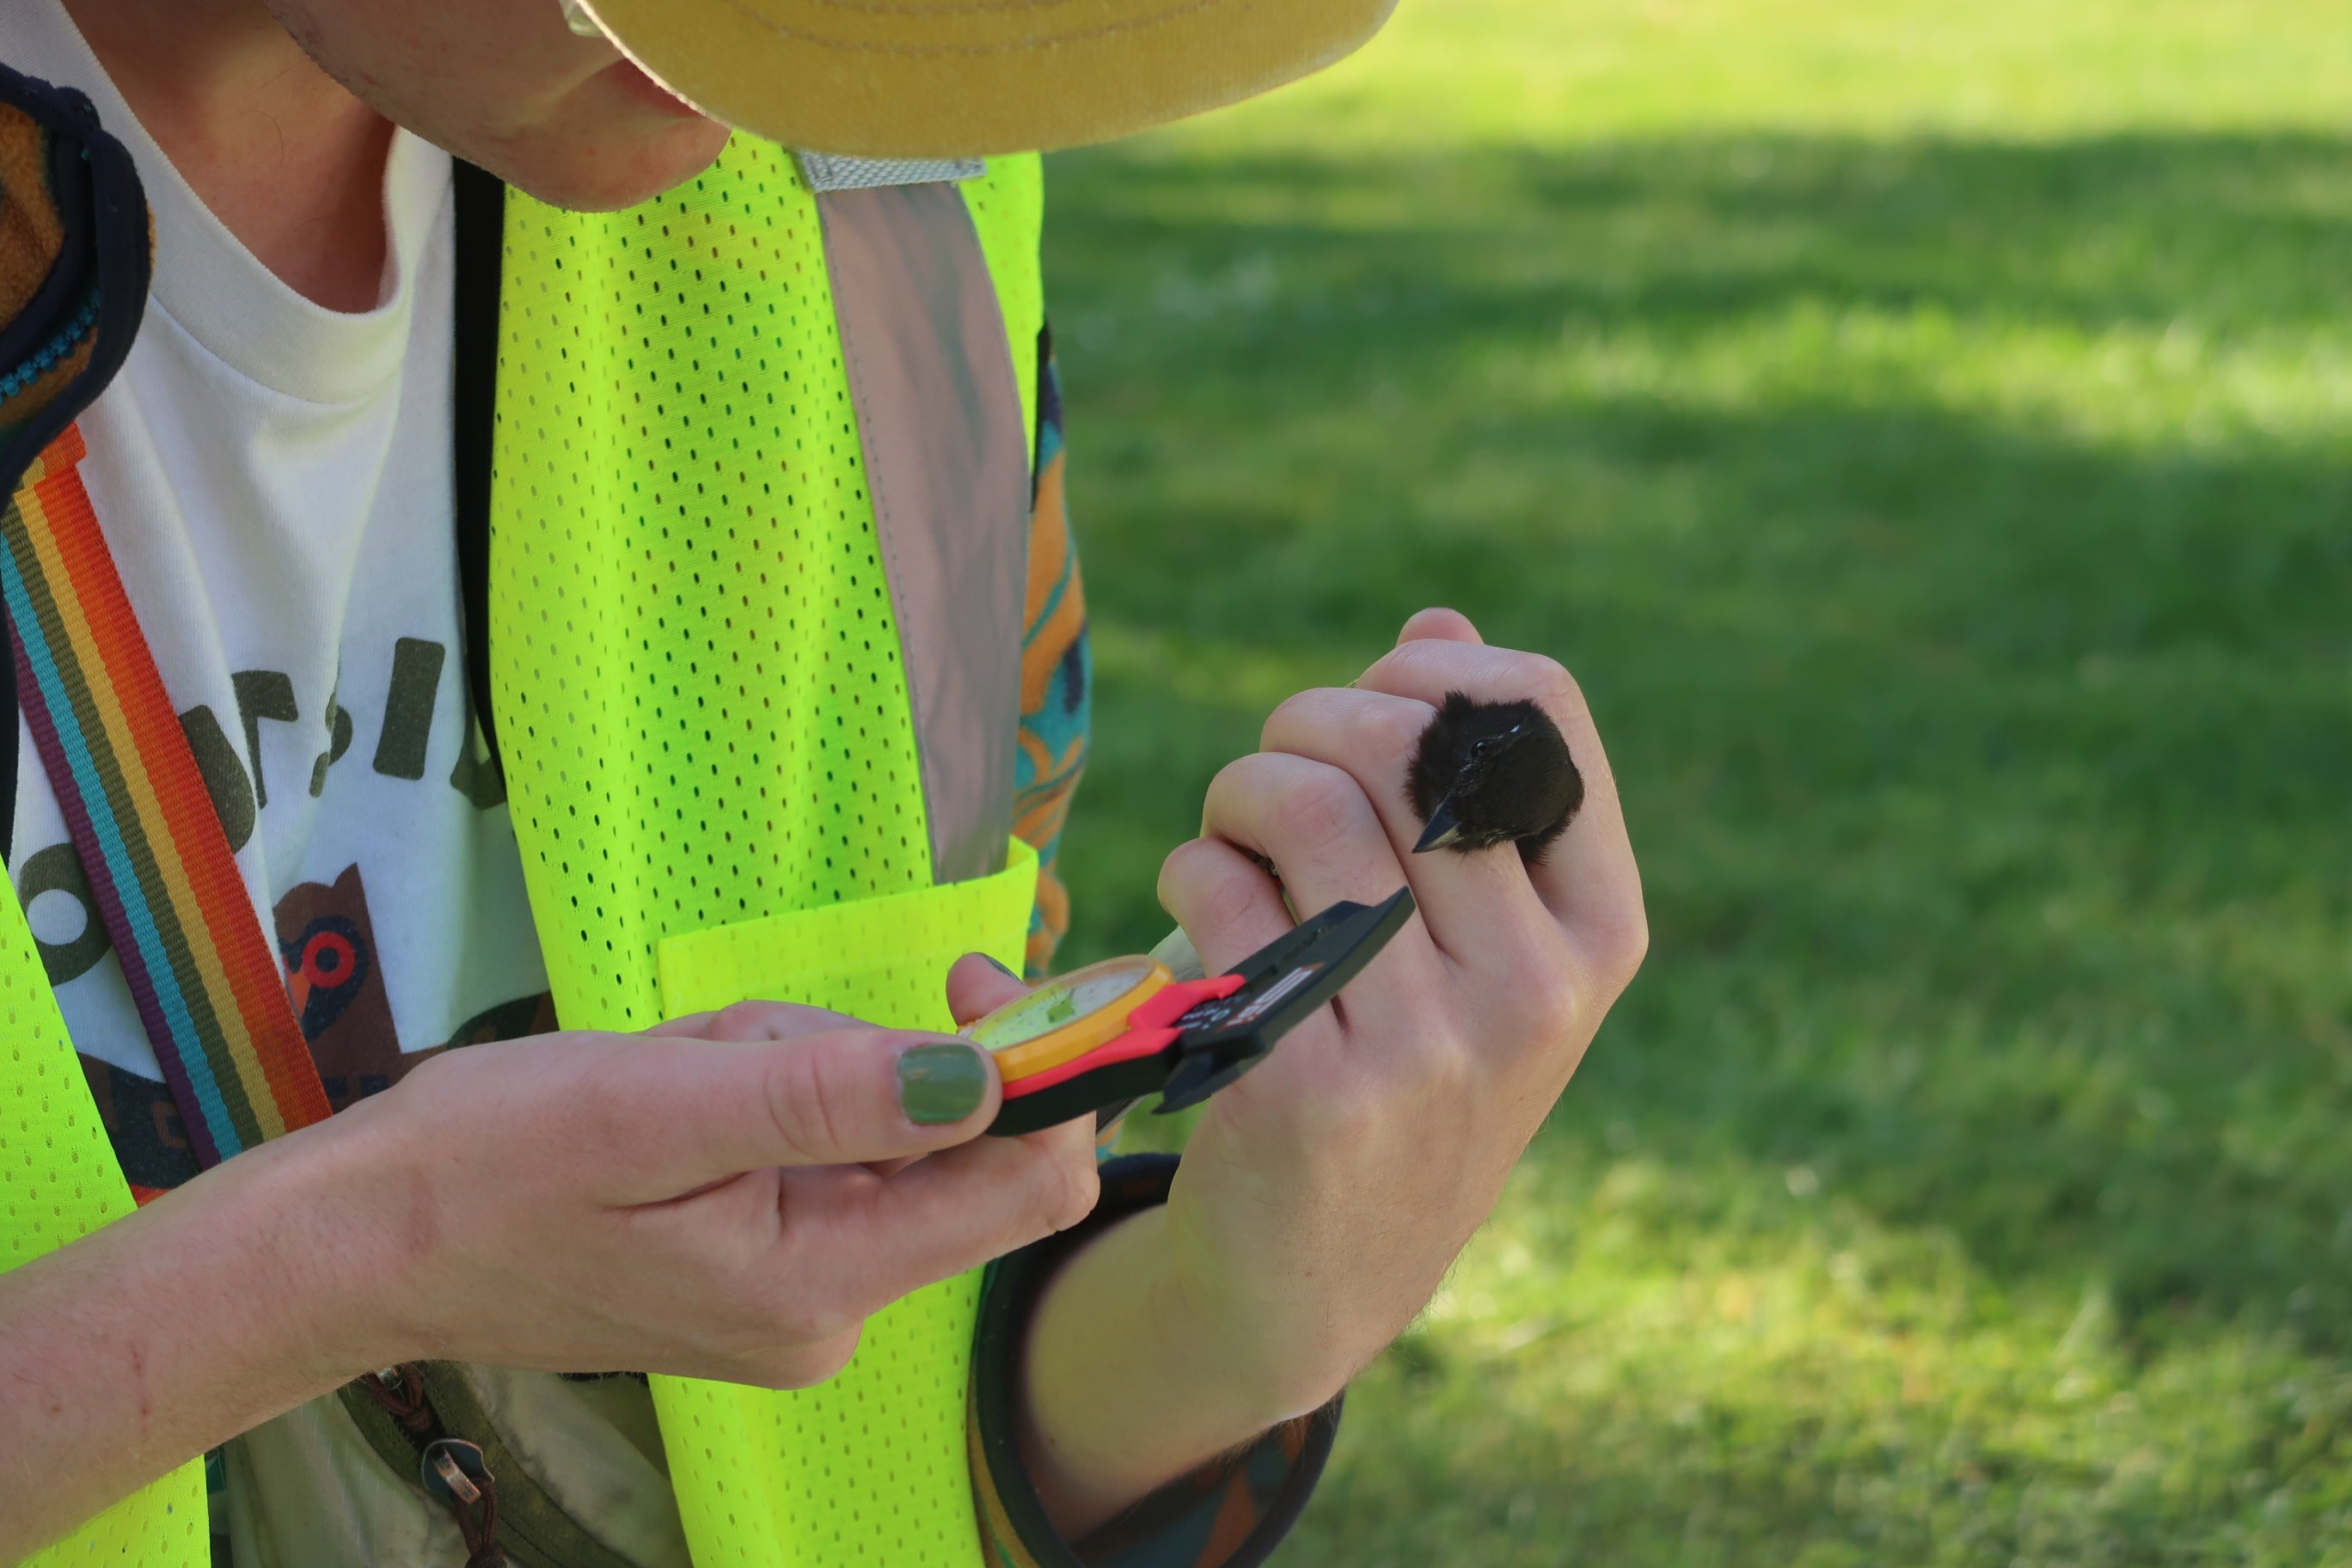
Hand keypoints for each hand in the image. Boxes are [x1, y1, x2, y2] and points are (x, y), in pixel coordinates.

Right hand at [338, 1002, 1101, 1384]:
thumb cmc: (486, 1166)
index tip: (973, 980)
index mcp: (821, 1282)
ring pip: (875, 1133)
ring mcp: (799, 1296)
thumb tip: (988, 1076)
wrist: (365, 1243)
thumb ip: (827, 1094)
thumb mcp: (655, 1102)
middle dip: (859, 1061)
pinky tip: (673, 1100)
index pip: (1028, 1187)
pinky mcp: (762, 1270)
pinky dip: (763, 1099)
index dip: (1041, 1074)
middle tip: (732, 1044)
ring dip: (794, 1070)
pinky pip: (817, 1150)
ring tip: (676, 1076)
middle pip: (947, 1144)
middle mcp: (832, 1311)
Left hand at [1014, 608, 1644, 1532]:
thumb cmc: (1401, 1070)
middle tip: (1270, 779)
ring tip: (1229, 842)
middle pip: (1397, 740)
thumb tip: (1435, 633)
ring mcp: (1424, 1044)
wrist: (1322, 1274)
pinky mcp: (1302, 1086)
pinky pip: (1219, 890)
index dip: (1428, 674)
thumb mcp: (1480, 951)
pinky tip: (1199, 924)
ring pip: (1300, 802)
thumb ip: (1468, 794)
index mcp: (1600, 931)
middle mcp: (1533, 988)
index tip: (1375, 707)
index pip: (1541, 709)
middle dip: (1304, 724)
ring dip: (1234, 793)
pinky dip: (1188, 875)